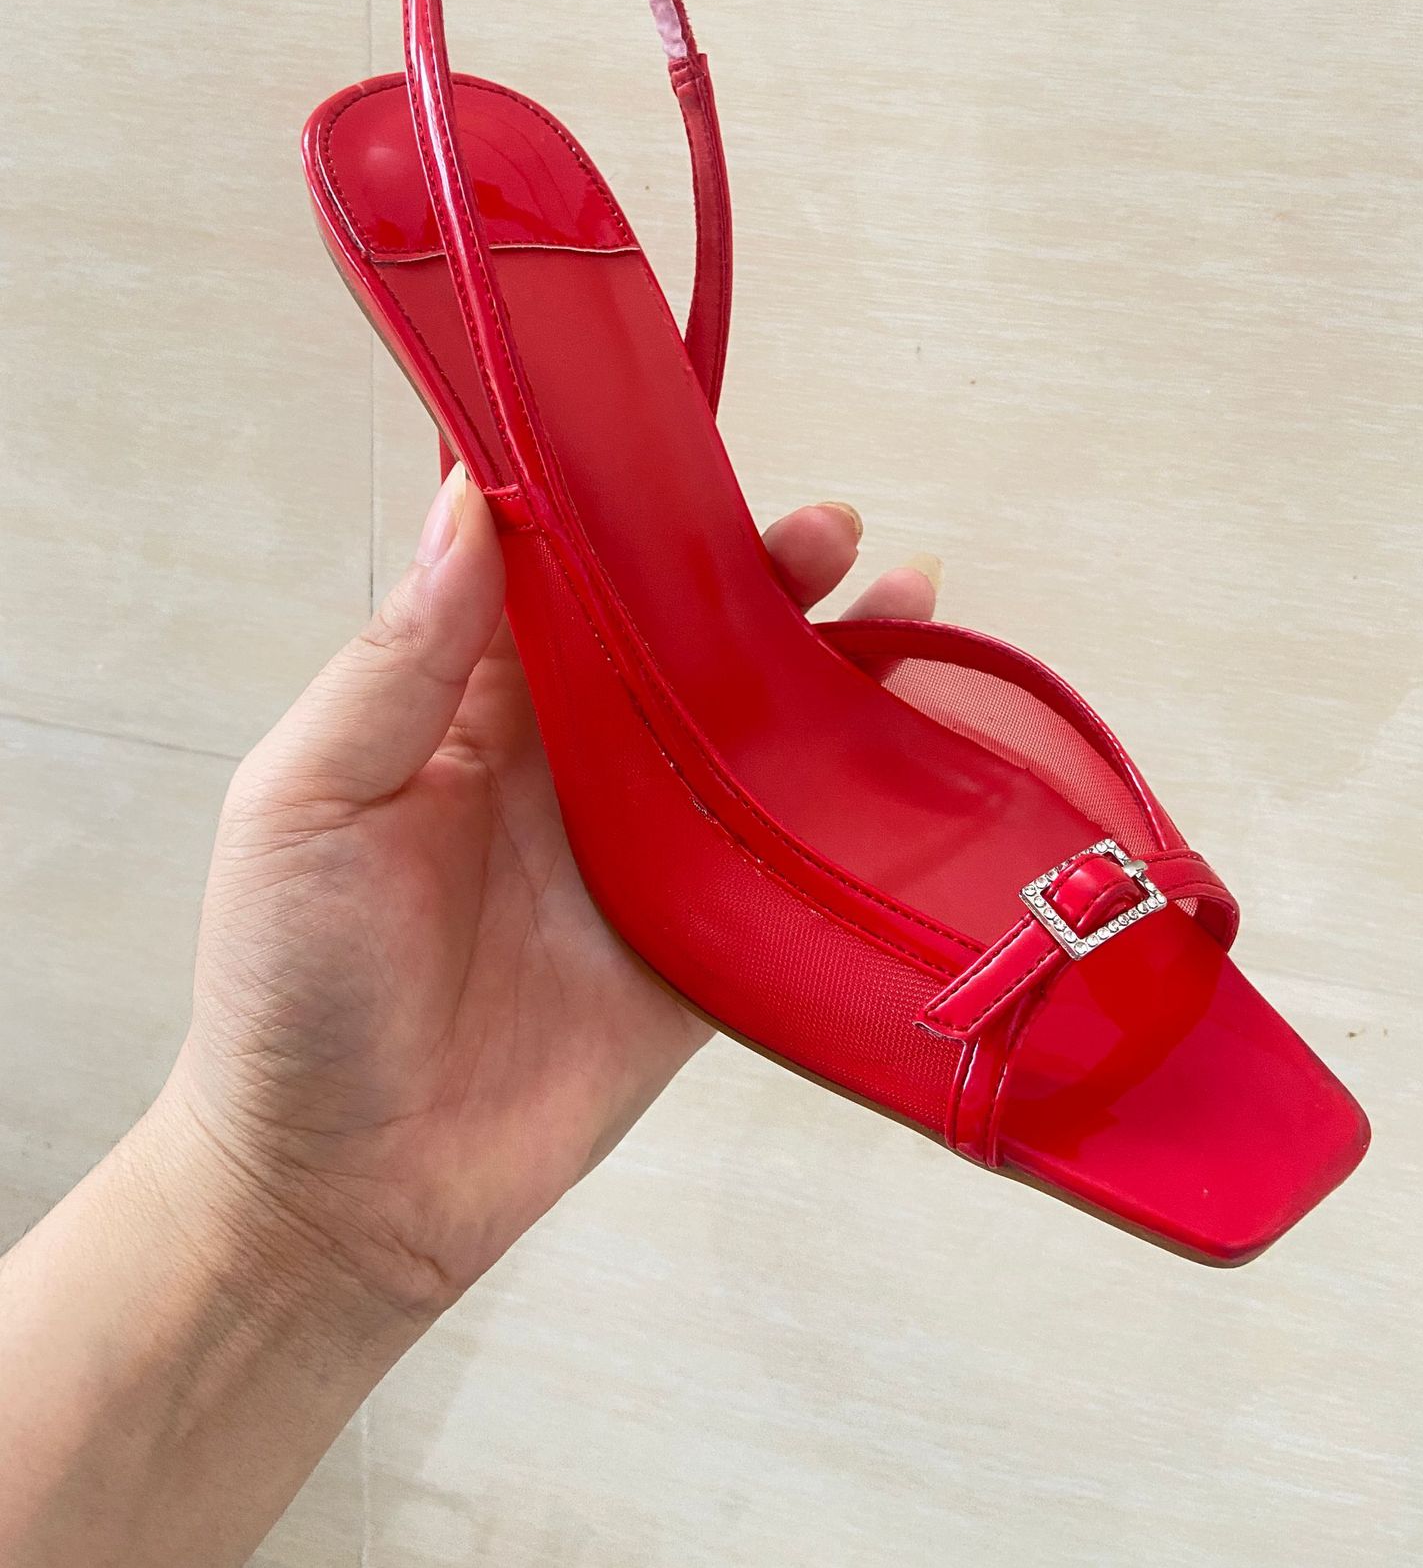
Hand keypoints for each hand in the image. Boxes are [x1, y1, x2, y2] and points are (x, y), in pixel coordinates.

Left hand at [158, 473, 939, 1319]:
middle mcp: (567, 761)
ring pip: (747, 727)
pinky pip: (787, 851)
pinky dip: (852, 790)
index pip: (557, 576)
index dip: (620, 510)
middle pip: (674, 639)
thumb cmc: (290, 988)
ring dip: (816, 659)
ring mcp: (641, 849)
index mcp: (467, 709)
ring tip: (896, 589)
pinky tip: (910, 730)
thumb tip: (469, 505)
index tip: (683, 450)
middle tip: (820, 533)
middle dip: (748, 576)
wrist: (345, 1194)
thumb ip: (398, 663)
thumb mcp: (306, 801)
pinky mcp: (702, 940)